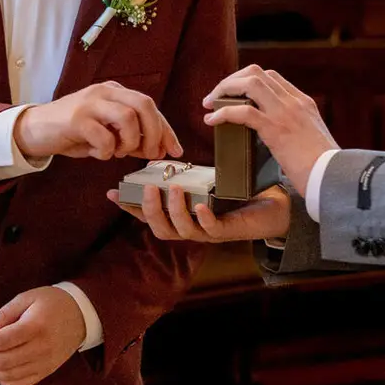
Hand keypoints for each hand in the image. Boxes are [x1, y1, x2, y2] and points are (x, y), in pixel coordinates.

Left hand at [0, 286, 85, 384]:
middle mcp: (41, 349)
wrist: (82, 315)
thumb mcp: (27, 298)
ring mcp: (45, 363)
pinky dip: (2, 380)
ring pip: (8, 375)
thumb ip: (3, 315)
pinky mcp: (47, 372)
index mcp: (35, 327)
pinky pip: (20, 383)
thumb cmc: (52, 302)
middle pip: (2, 361)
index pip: (1, 341)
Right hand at [14, 81, 182, 162]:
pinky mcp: (76, 119)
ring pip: (127, 118)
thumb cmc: (72, 132)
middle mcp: (104, 92)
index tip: (174, 151)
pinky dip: (107, 151)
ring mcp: (89, 103)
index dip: (166, 130)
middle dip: (154, 133)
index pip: (149, 106)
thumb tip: (158, 149)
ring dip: (130, 142)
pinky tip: (99, 154)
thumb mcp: (105, 133)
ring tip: (118, 153)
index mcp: (114, 92)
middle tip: (149, 154)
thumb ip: (130, 137)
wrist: (34, 130)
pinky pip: (104, 136)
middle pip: (144, 104)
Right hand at [115, 180, 290, 242]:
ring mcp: (207, 231)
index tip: (112, 192)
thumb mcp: (206, 179)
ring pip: (181, 231)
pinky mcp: (227, 231)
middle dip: (150, 210)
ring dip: (174, 211)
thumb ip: (187, 173)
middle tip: (148, 189)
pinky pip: (210, 230)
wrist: (272, 206)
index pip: (148, 215)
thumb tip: (165, 153)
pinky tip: (199, 206)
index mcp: (181, 215)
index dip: (129, 206)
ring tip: (172, 190)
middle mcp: (190, 227)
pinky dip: (202, 218)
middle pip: (160, 228)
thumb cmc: (238, 193)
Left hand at [203, 65, 338, 194]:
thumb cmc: (323, 168)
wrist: (334, 177)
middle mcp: (294, 102)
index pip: (271, 77)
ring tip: (209, 104)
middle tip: (215, 96)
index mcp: (303, 103)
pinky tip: (212, 120)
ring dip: (224, 89)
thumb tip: (276, 141)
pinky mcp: (276, 130)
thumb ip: (295, 132)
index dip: (246, 80)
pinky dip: (223, 113)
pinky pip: (243, 112)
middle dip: (231, 80)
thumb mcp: (311, 140)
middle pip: (257, 73)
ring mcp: (285, 113)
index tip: (231, 93)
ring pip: (249, 83)